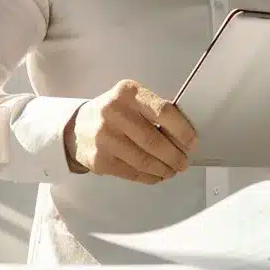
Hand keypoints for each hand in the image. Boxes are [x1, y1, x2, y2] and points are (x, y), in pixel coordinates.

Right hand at [63, 80, 196, 184]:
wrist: (77, 127)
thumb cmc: (113, 113)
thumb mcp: (132, 100)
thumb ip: (154, 111)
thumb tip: (184, 135)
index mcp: (128, 93)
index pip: (163, 111)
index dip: (182, 130)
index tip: (192, 142)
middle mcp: (114, 113)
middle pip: (154, 140)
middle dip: (174, 155)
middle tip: (183, 161)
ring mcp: (104, 138)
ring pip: (144, 160)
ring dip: (164, 168)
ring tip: (172, 169)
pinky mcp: (100, 160)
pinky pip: (132, 173)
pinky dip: (150, 176)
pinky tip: (157, 175)